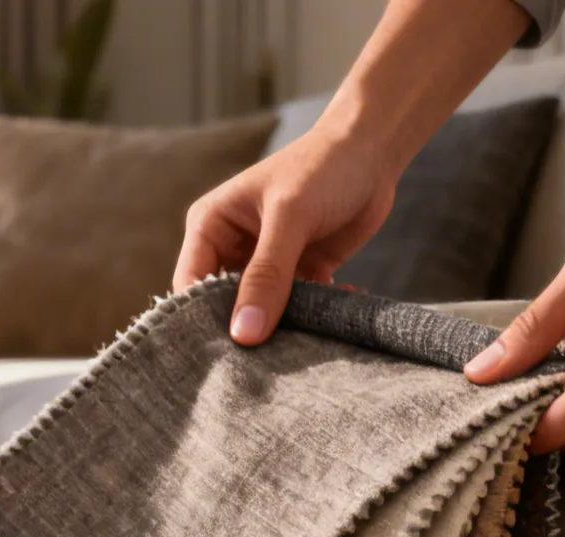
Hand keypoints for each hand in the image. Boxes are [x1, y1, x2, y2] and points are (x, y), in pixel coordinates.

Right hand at [174, 127, 399, 344]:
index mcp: (211, 226)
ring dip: (285, 325)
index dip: (202, 319)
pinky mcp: (301, 272)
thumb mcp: (289, 218)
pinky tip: (338, 308)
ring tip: (306, 337)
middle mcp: (233, 247)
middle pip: (225, 305)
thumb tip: (244, 334)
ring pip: (263, 311)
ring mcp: (267, 262)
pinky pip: (299, 307)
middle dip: (245, 328)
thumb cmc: (321, 168)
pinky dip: (316, 314)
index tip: (226, 353)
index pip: (191, 284)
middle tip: (267, 358)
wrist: (373, 150)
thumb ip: (267, 276)